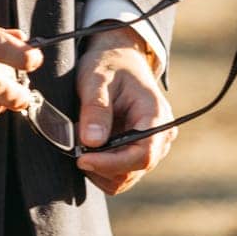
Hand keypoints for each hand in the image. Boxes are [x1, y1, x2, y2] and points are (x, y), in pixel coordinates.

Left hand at [73, 28, 176, 194]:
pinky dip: (101, 167)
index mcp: (156, 116)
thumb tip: (91, 142)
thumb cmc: (109, 63)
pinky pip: (120, 174)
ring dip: (99, 168)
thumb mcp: (96, 78)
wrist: (118, 57)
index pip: (143, 155)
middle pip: (132, 170)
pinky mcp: (139, 152)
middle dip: (101, 164)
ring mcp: (152, 147)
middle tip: (75, 145)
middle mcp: (161, 136)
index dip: (111, 163)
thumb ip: (95, 108)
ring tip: (82, 141)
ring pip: (125, 178)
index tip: (82, 159)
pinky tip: (90, 146)